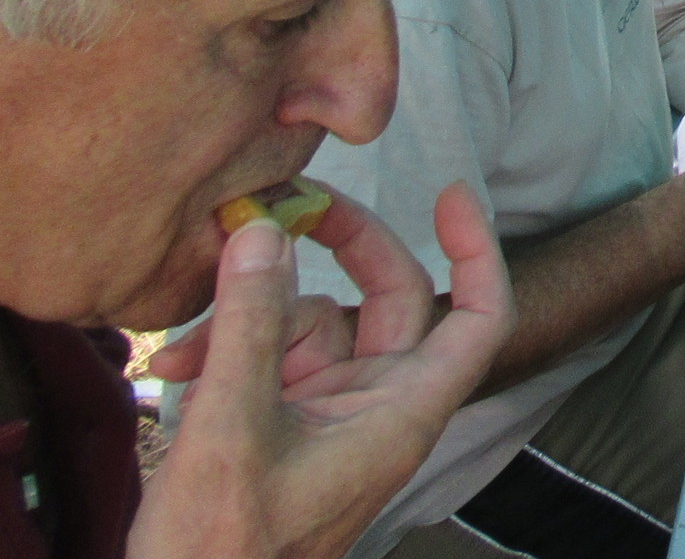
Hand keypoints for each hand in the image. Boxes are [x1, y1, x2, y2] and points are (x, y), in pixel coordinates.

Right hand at [131, 185, 511, 558]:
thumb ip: (250, 327)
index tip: (452, 193)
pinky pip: (272, 356)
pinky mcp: (284, 421)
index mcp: (401, 414)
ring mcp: (331, 411)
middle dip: (342, 247)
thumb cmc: (220, 549)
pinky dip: (227, 351)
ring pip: (314, 324)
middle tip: (288, 206)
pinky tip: (173, 365)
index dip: (477, 252)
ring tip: (182, 351)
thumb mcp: (231, 431)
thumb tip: (265, 234)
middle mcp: (378, 406)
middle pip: (390, 298)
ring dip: (249, 318)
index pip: (479, 319)